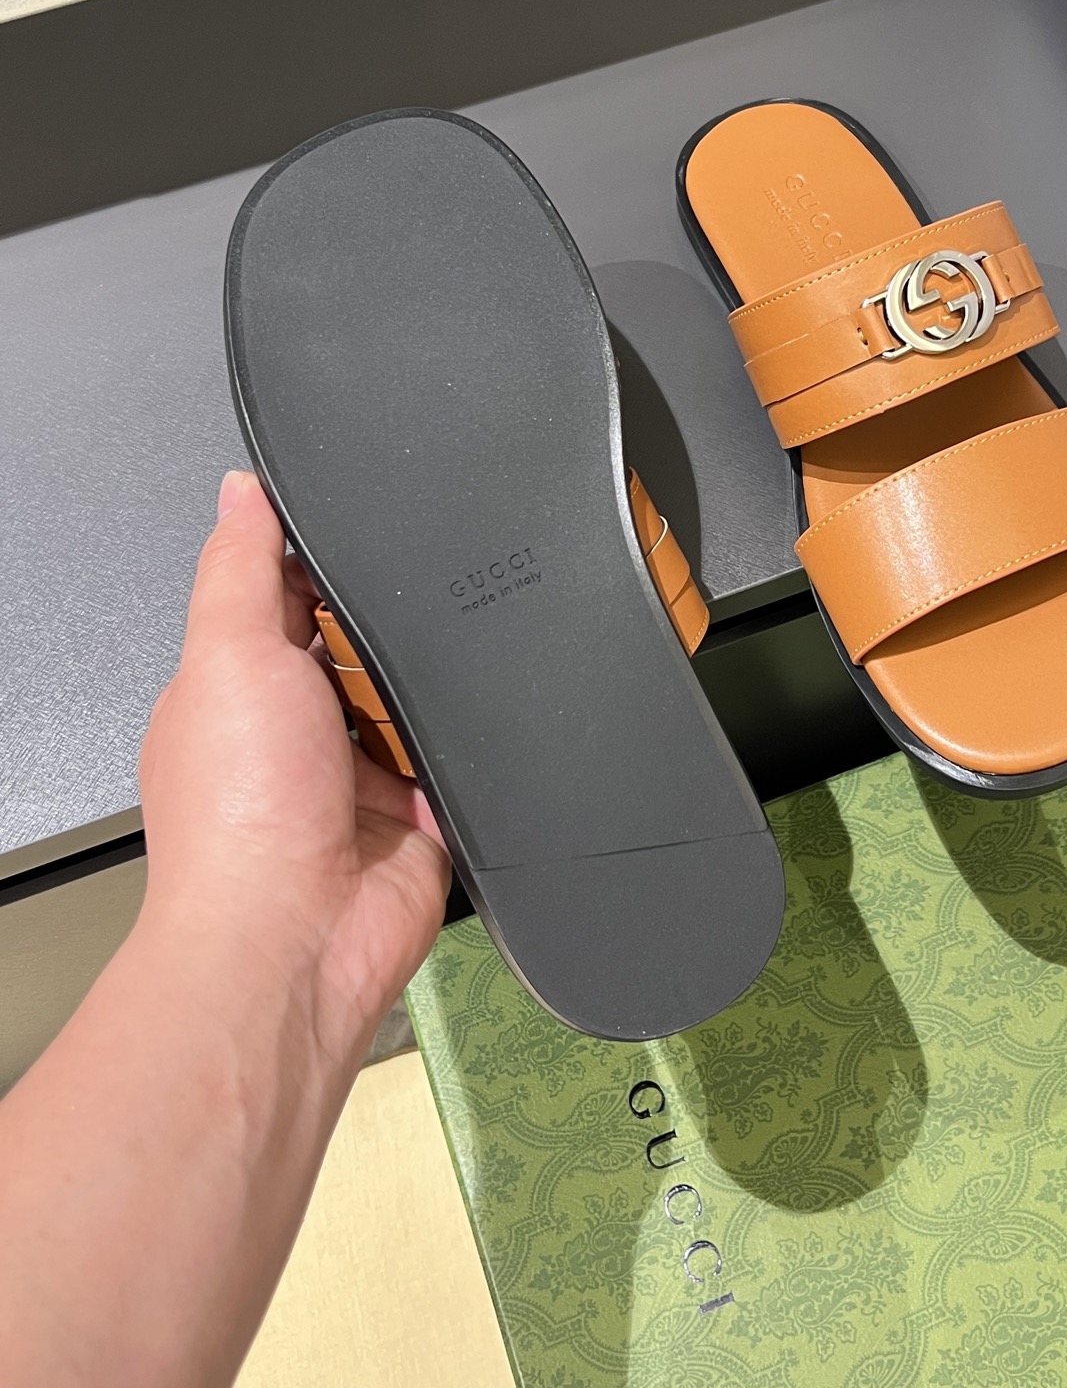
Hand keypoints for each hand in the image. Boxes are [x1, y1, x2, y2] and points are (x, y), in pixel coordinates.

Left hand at [139, 471, 450, 1066]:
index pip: (285, 598)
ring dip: (432, 690)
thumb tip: (242, 488)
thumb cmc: (238, 810)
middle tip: (410, 617)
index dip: (322, 565)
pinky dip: (472, 746)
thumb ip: (240, 567)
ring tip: (441, 674)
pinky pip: (464, 758)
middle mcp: (298, 733)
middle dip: (390, 631)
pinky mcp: (423, 815)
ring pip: (419, 697)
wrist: (294, 938)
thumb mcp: (226, 654)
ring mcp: (362, 777)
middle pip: (364, 645)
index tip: (368, 525)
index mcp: (238, 690)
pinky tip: (479, 723)